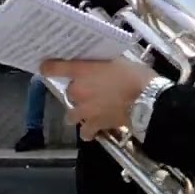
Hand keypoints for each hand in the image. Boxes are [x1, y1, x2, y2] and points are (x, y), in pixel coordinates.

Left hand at [40, 57, 158, 140]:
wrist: (148, 100)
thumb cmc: (136, 76)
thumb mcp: (120, 61)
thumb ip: (103, 64)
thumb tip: (98, 64)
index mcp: (82, 71)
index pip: (53, 68)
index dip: (48, 68)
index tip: (46, 68)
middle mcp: (78, 90)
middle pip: (68, 93)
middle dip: (78, 94)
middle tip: (92, 92)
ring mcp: (84, 110)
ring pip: (71, 115)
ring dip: (79, 113)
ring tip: (91, 112)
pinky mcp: (93, 125)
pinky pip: (85, 132)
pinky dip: (89, 131)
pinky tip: (96, 128)